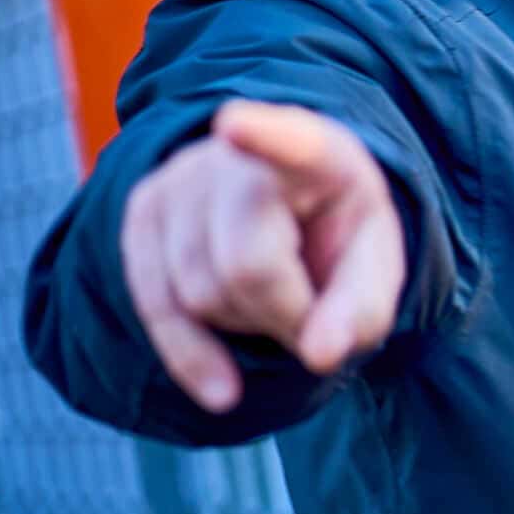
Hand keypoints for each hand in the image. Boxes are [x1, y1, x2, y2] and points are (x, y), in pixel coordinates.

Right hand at [118, 100, 405, 412]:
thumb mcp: (373, 269)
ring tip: (277, 304)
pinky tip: (223, 388)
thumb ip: (361, 309)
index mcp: (316, 153)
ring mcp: (179, 180)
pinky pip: (152, 305)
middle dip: (285, 314)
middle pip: (246, 264)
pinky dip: (191, 356)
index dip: (261, 134)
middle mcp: (236, 157)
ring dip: (245, 328)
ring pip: (195, 291)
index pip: (289, 141)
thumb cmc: (338, 237)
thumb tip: (321, 355)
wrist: (292, 210)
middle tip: (313, 314)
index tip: (235, 125)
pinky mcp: (141, 215)